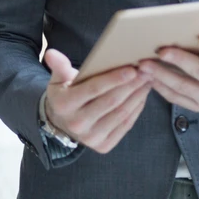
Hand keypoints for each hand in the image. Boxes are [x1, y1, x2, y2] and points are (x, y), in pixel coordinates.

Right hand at [42, 48, 156, 154]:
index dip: (114, 79)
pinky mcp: (103, 146)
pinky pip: (125, 125)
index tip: (132, 69)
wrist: (62, 123)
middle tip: (147, 71)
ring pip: (121, 114)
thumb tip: (51, 53)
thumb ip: (59, 66)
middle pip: (111, 101)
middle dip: (131, 85)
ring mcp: (91, 138)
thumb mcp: (58, 80)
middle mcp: (77, 124)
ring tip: (148, 80)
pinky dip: (136, 109)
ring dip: (137, 96)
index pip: (93, 89)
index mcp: (64, 105)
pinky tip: (142, 95)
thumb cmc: (65, 94)